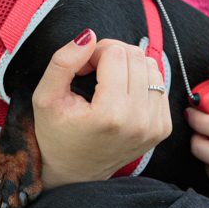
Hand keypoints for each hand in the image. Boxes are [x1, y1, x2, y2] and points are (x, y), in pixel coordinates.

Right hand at [30, 29, 171, 188]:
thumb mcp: (45, 97)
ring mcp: (155, 126)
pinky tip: (121, 94)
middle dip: (111, 56)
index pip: (115, 53)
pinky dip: (140, 81)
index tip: (81, 70)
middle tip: (93, 73)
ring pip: (151, 66)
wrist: (74, 172)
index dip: (93, 53)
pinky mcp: (163, 128)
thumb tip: (89, 35)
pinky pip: (159, 83)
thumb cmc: (56, 133)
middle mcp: (139, 121)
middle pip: (135, 56)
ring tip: (107, 83)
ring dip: (128, 66)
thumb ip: (63, 62)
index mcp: (110, 114)